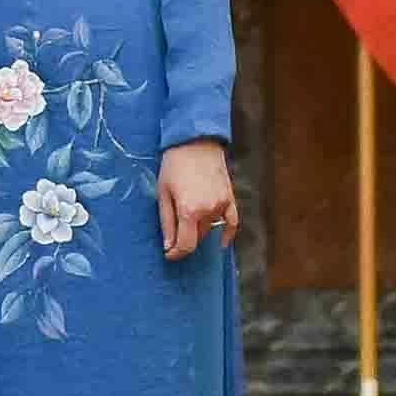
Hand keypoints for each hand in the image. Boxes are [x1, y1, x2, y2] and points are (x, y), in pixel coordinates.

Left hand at [159, 141, 237, 261]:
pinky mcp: (230, 198)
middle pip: (198, 238)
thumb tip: (169, 246)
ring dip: (200, 231)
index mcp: (189, 210)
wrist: (195, 141)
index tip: (169, 254)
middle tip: (174, 234)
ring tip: (189, 218)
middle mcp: (208, 211)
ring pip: (211, 229)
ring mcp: (222, 205)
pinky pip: (233, 223)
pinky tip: (222, 242)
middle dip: (186, 239)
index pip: (186, 245)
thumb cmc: (174, 164)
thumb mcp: (163, 192)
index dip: (176, 254)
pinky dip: (227, 234)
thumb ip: (167, 222)